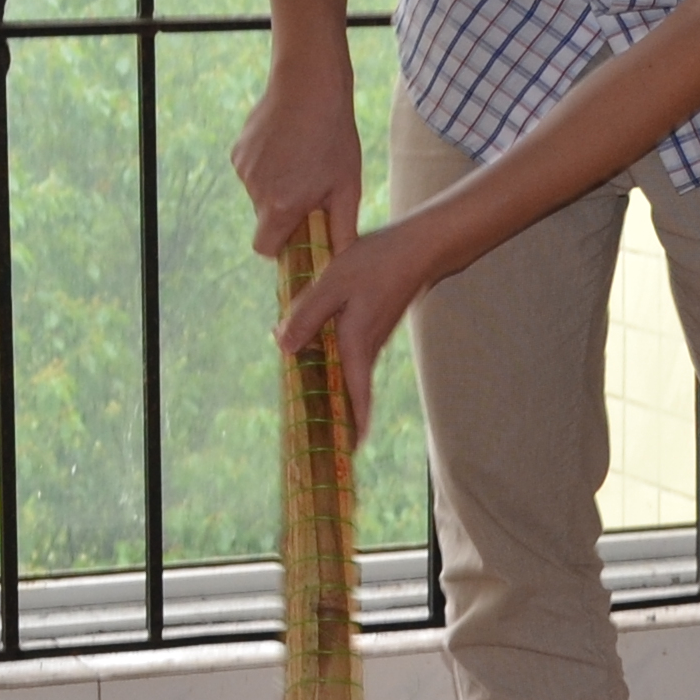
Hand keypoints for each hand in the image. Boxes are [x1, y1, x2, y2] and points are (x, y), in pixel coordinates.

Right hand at [229, 61, 363, 257]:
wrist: (309, 85)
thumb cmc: (334, 137)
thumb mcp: (347, 185)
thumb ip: (342, 228)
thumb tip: (340, 258)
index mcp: (281, 205)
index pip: (265, 248)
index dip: (280, 244)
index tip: (299, 230)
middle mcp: (255, 190)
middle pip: (264, 218)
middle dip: (283, 210)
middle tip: (310, 185)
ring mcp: (243, 169)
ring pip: (258, 192)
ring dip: (276, 185)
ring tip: (300, 158)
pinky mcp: (237, 150)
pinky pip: (251, 171)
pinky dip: (266, 166)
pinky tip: (286, 144)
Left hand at [274, 212, 441, 439]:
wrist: (416, 246)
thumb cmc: (376, 262)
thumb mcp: (333, 283)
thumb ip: (306, 314)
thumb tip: (283, 347)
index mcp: (357, 343)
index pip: (356, 395)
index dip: (354, 424)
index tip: (351, 453)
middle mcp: (367, 347)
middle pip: (352, 390)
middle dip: (340, 415)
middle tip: (323, 439)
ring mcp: (372, 336)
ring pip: (349, 371)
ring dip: (336, 391)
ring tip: (313, 408)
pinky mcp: (372, 323)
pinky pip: (350, 353)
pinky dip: (335, 364)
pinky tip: (315, 355)